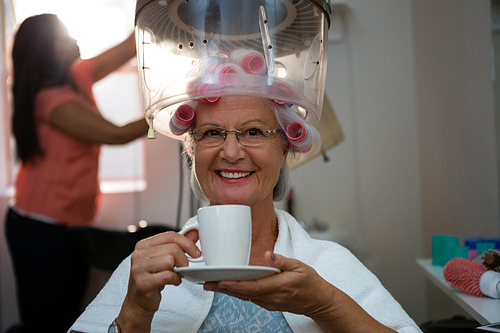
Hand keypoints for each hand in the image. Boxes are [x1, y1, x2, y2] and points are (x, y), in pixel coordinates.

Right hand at [116, 231, 200, 331]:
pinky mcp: (143, 283)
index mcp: (143, 245)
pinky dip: (175, 279)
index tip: (195, 252)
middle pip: (172, 248)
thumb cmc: (151, 279)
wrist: (138, 302)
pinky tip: (173, 281)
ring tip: (175, 275)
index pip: (170, 236)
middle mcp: (139, 255)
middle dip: (184, 259)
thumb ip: (178, 245)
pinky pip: (168, 275)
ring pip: (170, 260)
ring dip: (179, 270)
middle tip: (183, 268)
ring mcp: (139, 269)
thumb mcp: (163, 259)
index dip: (187, 243)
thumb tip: (194, 233)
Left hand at [203, 252, 395, 332]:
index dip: (234, 284)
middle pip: (243, 293)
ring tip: (210, 284)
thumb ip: (283, 260)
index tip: (219, 280)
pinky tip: (227, 287)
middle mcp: (271, 297)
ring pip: (244, 297)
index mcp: (279, 286)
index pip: (252, 287)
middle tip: (205, 282)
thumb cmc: (311, 282)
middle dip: (223, 288)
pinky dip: (236, 292)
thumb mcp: (300, 266)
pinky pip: (249, 298)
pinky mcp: (268, 303)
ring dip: (227, 291)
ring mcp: (269, 302)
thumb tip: (269, 254)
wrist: (319, 301)